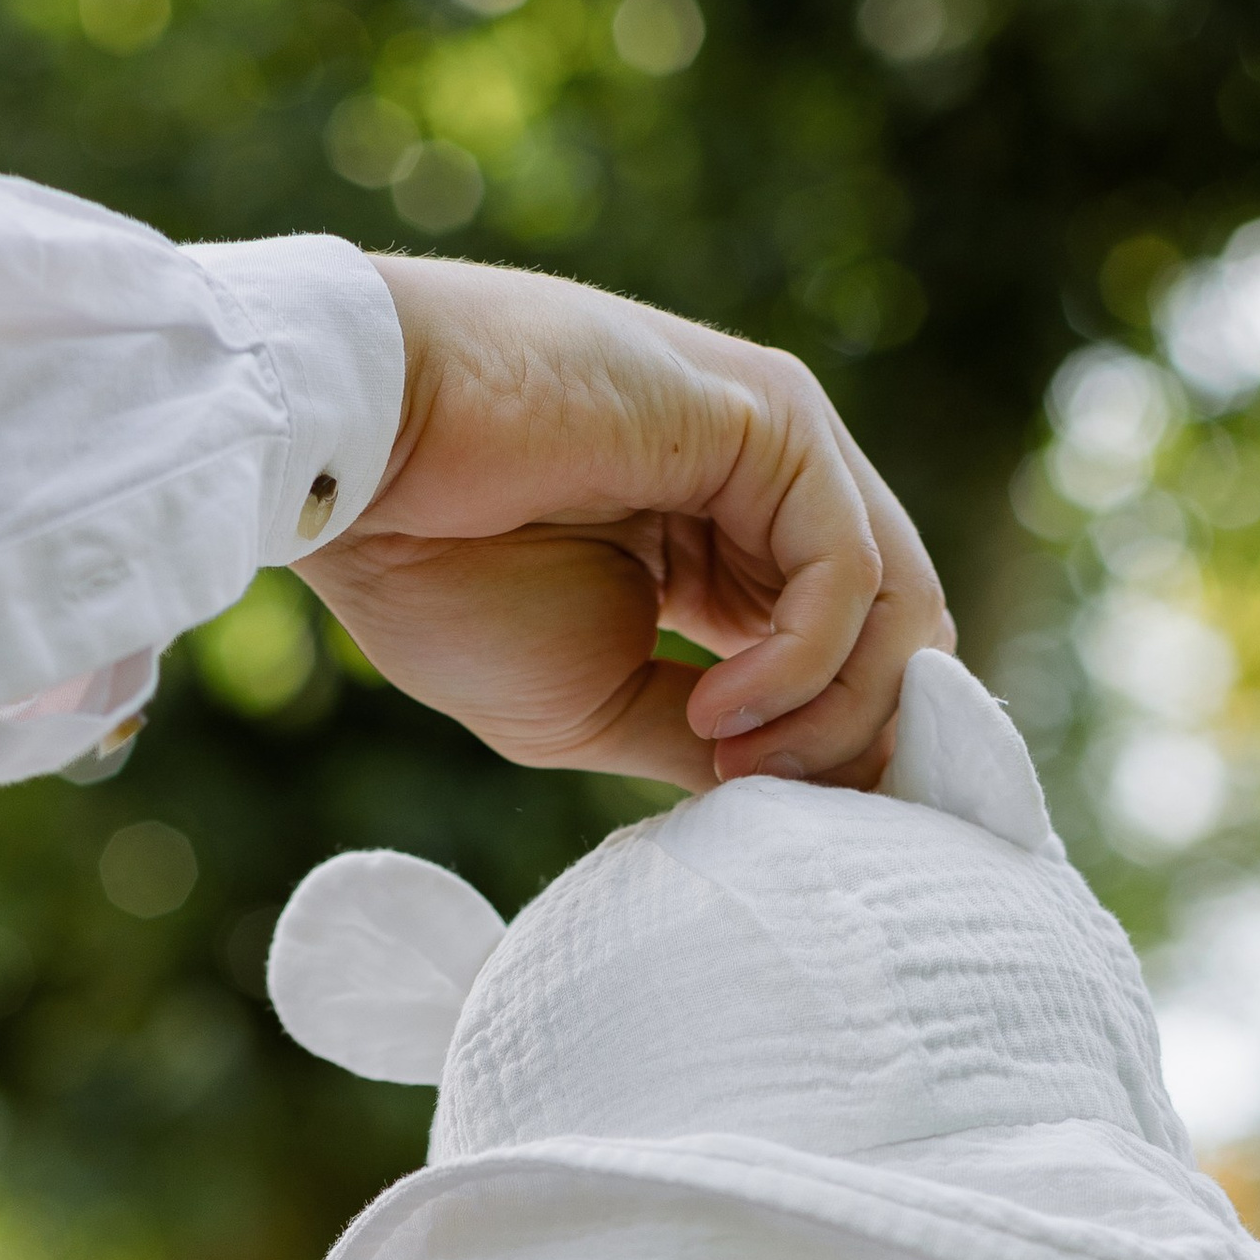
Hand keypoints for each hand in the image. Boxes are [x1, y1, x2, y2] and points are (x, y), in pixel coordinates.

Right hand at [300, 257, 950, 789]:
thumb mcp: (594, 707)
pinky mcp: (771, 421)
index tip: (789, 838)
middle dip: (858, 750)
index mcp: (730, 544)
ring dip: (834, 721)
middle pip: (903, 640)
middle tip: (769, 810)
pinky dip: (804, 666)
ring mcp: (780, 445)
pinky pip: (849, 571)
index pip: (861, 657)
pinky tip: (719, 711)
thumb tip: (799, 801)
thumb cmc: (439, 573)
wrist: (357, 472)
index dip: (849, 760)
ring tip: (731, 765)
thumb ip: (707, 744)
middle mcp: (771, 487)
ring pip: (898, 609)